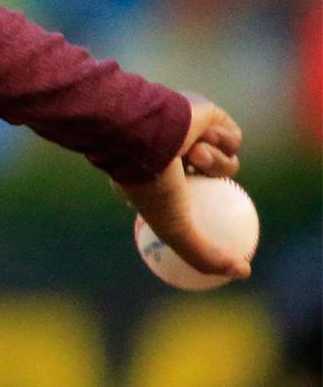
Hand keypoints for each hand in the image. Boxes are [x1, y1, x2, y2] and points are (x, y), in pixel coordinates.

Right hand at [112, 94, 247, 279]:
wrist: (144, 131)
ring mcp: (190, 135)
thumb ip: (204, 254)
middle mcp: (171, 157)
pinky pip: (232, 137)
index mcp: (153, 178)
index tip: (211, 228)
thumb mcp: (175, 228)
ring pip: (226, 162)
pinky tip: (202, 138)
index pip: (184, 202)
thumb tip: (241, 273)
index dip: (198, 215)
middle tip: (222, 199)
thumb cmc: (150, 180)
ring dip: (215, 163)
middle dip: (214, 188)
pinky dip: (222, 142)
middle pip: (212, 184)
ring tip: (194, 155)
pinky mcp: (207, 114)